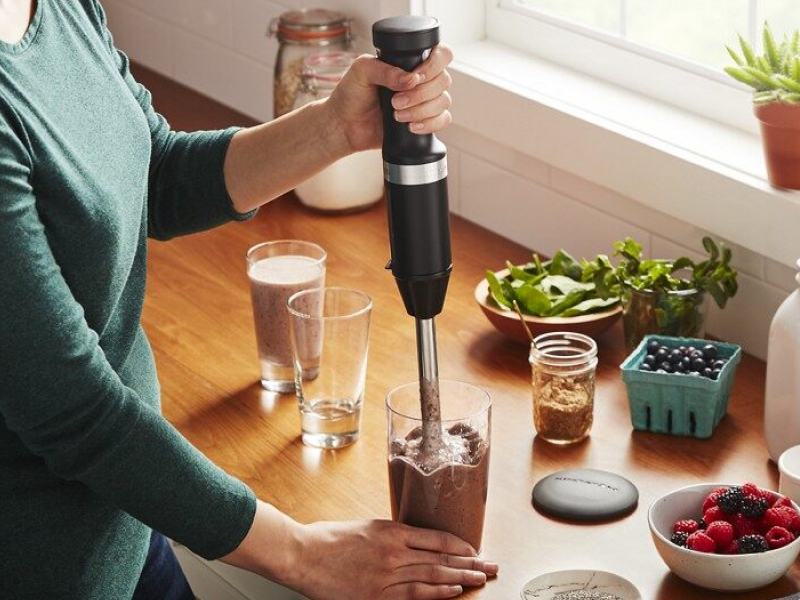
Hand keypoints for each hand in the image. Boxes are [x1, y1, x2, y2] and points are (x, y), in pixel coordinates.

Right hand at [284, 519, 497, 599]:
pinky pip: (413, 596)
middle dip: (470, 564)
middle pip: (440, 558)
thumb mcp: (367, 527)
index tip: (474, 550)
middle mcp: (393, 552)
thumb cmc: (330, 538)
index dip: (460, 545)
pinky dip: (435, 594)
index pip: (437, 538)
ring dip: (459, 579)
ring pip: (432, 577)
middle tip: (491, 567)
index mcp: (391, 531)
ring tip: (479, 580)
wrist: (302, 554)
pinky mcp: (376, 596)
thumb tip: (418, 543)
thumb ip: (393, 535)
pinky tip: (452, 592)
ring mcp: (386, 576)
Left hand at [325, 45, 453, 152]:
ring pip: (444, 102)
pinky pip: (443, 121)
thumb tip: (410, 79)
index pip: (441, 55)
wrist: (344, 125)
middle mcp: (421, 80)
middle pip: (444, 80)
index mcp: (409, 62)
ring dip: (421, 110)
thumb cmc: (351, 95)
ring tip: (397, 115)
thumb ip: (384, 70)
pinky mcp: (424, 121)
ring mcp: (424, 101)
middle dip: (421, 93)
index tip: (415, 76)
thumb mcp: (362, 71)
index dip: (434, 65)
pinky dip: (430, 124)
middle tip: (395, 101)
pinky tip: (411, 126)